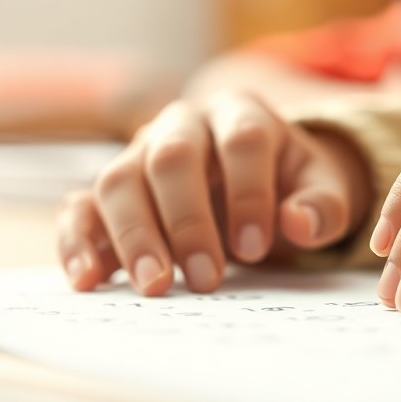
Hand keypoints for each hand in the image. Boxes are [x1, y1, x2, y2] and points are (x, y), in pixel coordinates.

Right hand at [57, 91, 370, 294]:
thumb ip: (323, 204)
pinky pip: (80, 206)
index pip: (241, 140)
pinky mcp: (108, 191)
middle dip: (187, 220)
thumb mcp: (323, 188)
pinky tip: (86, 278)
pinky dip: (77, 241)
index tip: (256, 248)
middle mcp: (182, 125)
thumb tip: (299, 223)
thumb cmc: (288, 183)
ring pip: (119, 179)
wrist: (254, 179)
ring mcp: (138, 154)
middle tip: (206, 279)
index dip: (249, 192)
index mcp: (240, 114)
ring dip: (134, 235)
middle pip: (172, 157)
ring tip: (155, 286)